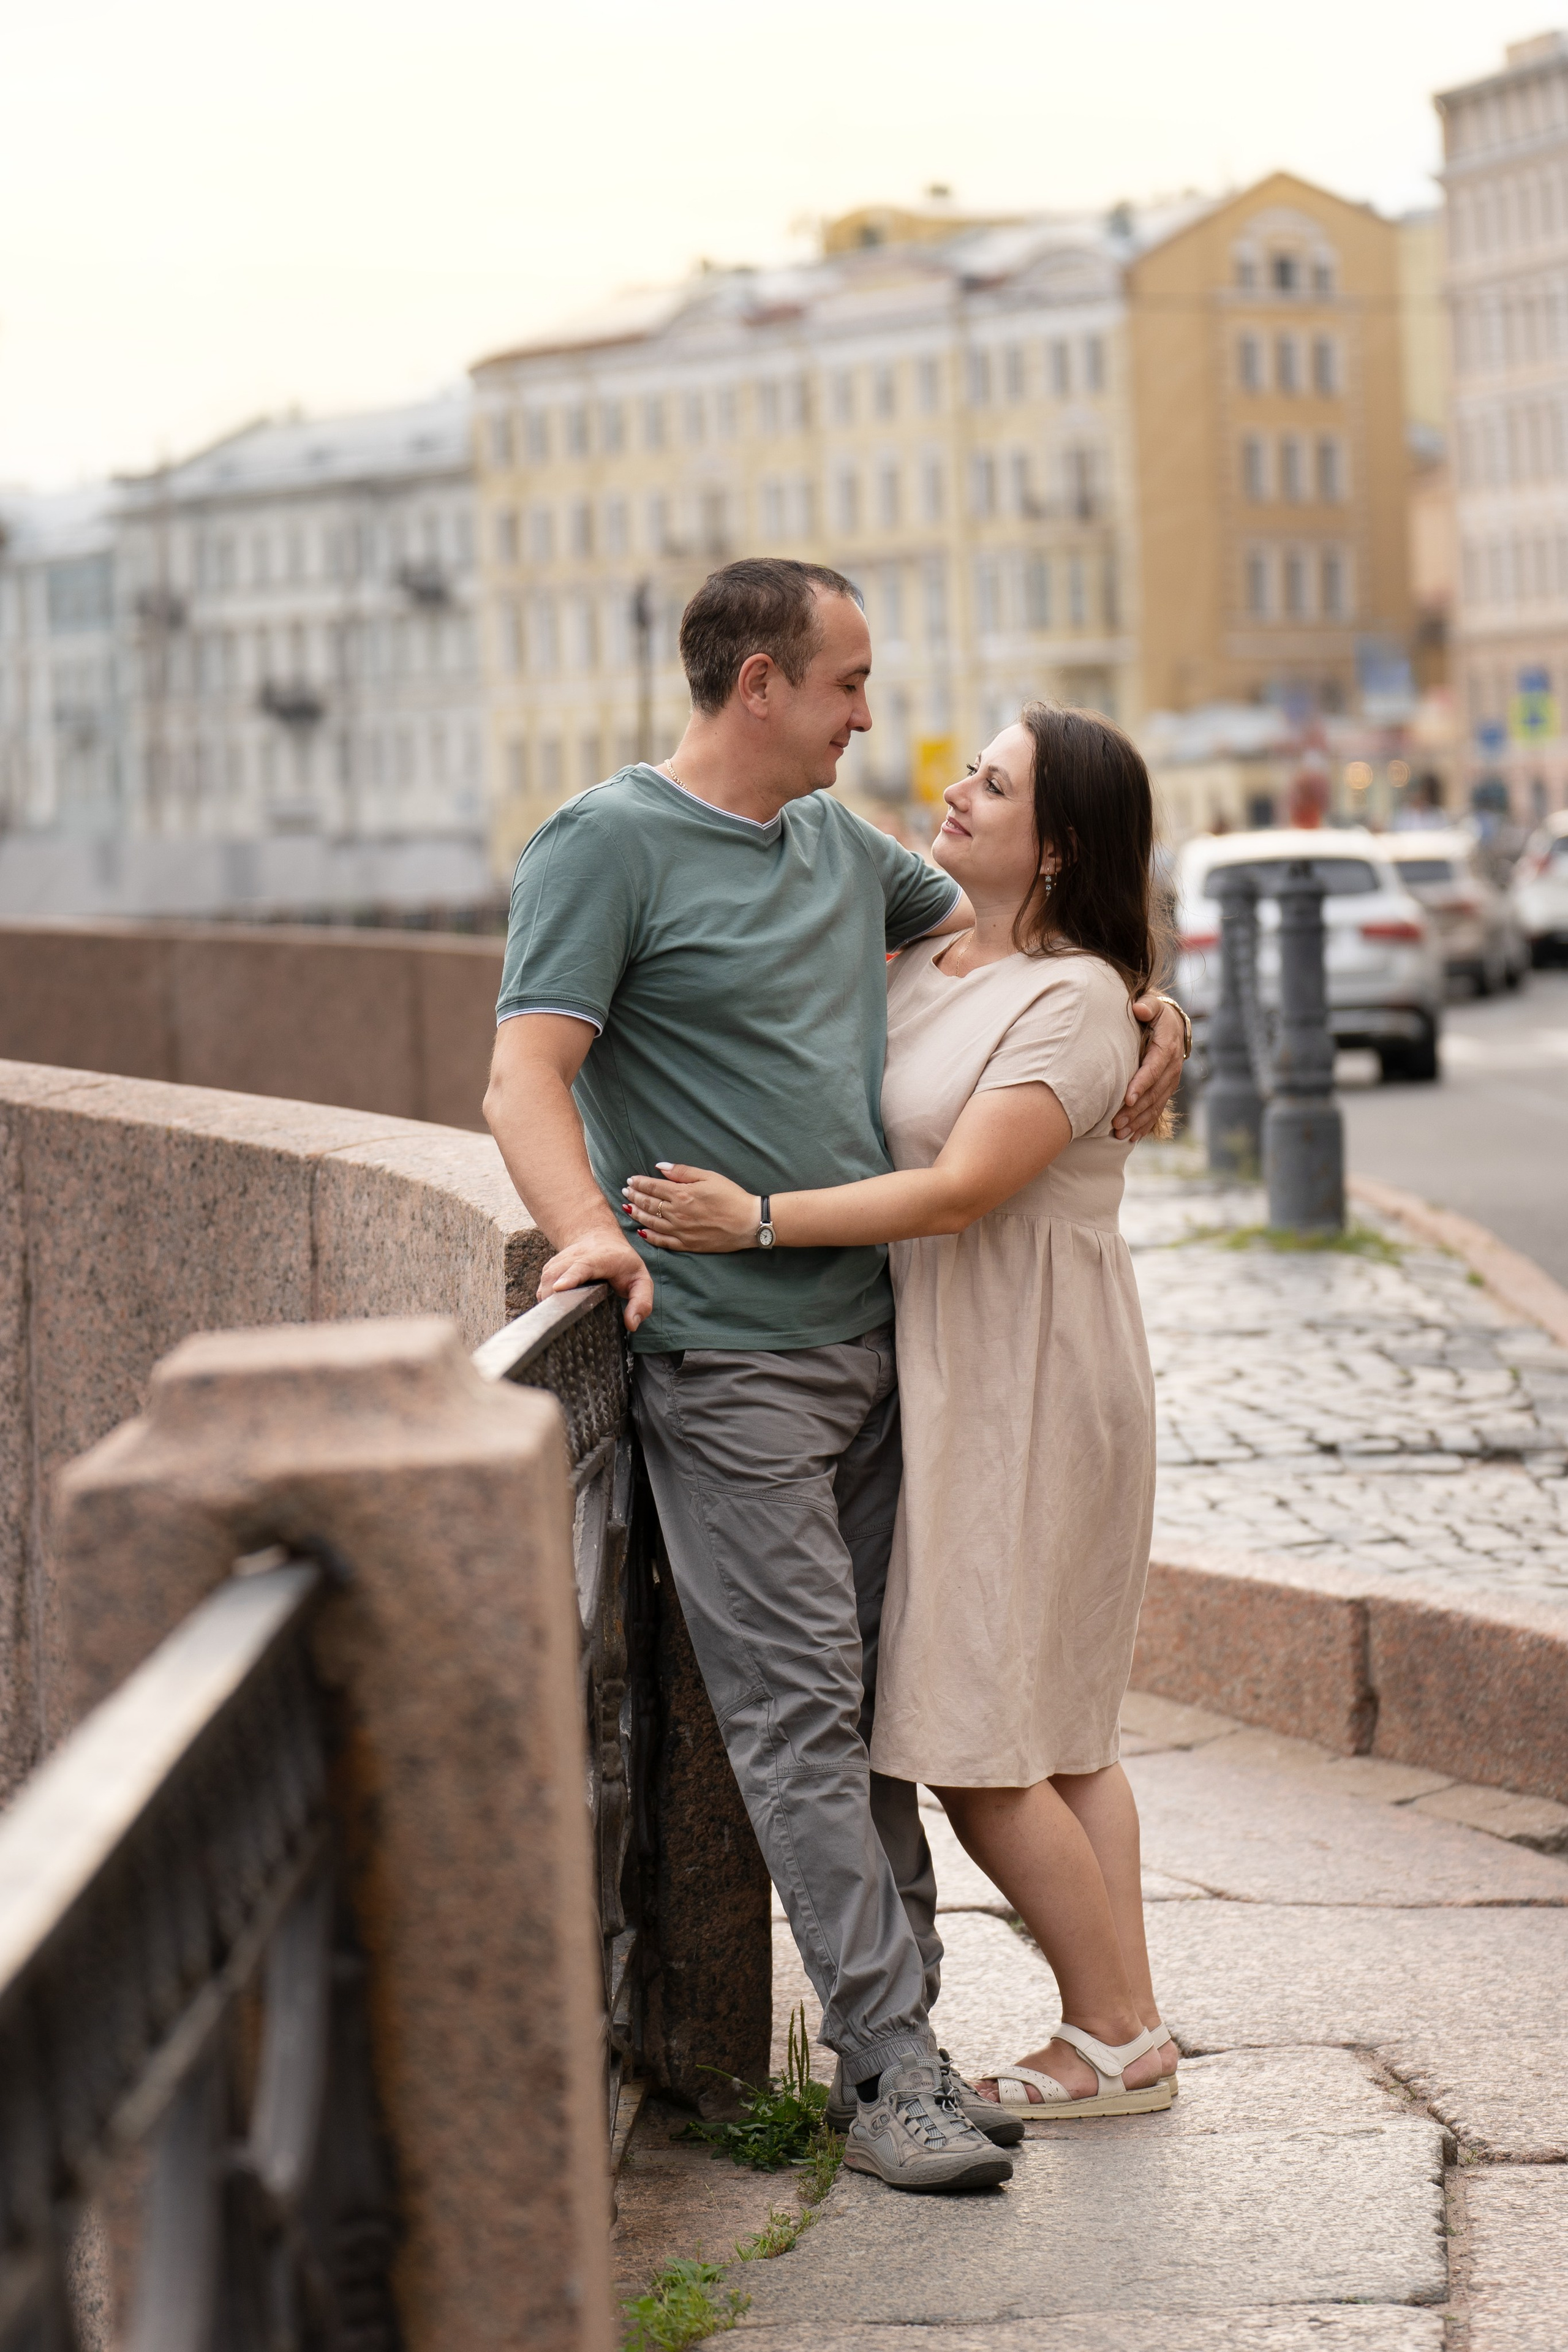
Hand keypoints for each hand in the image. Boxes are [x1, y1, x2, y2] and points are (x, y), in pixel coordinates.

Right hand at [537, 1227, 654, 1330]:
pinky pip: (542, 1284)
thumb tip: (632, 1324)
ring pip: (546, 1279)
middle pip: (557, 1273)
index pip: (582, 1265)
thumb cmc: (623, 1264)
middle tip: (557, 1319)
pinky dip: (545, 1299)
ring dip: (548, 1300)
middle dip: (553, 1295)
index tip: (560, 1288)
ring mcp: (560, 1261)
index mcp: (600, 1258)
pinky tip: (554, 1314)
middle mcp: (576, 1256)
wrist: (601, 1239)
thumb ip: (641, 1301)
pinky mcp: (550, 1269)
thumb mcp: (641, 1280)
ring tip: (555, 1321)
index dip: (570, 1277)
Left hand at [621, 1164, 757, 1252]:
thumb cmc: (731, 1196)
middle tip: (625, 1192)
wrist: (748, 1222)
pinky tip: (641, 1232)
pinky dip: (649, 1237)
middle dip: (634, 1196)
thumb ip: (682, 1172)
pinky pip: (662, 1242)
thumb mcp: (709, 1176)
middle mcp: (676, 1213)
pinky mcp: (686, 1245)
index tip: (630, 1180)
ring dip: (637, 1214)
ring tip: (627, 1208)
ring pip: (650, 1222)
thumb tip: (660, 1167)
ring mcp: (680, 1231)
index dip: (639, 1183)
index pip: (652, 1187)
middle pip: (648, 1204)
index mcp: (682, 1194)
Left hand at [1114, 998, 1185, 1141]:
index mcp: (1167, 1047)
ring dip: (1138, 1121)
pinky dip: (1145, 1125)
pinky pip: (1157, 1110)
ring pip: (1155, 1105)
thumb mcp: (1153, 1003)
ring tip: (1119, 1134)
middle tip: (1115, 1123)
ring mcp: (1170, 1081)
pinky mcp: (1165, 1090)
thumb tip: (1140, 1009)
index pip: (1155, 1068)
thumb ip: (1147, 1005)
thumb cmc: (1154, 1012)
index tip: (1127, 1098)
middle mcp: (1172, 1068)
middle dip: (1135, 1110)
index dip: (1142, 1084)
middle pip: (1154, 1093)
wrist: (1172, 1024)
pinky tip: (1132, 1137)